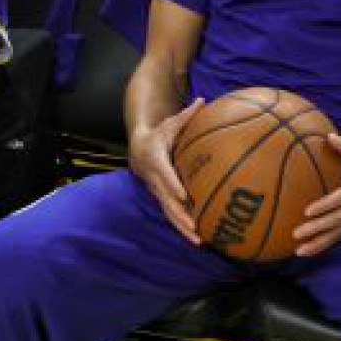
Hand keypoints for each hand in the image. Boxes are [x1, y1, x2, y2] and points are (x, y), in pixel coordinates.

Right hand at [129, 99, 203, 244]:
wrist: (137, 149)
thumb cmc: (158, 135)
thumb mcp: (170, 124)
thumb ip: (186, 115)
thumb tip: (203, 100)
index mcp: (155, 160)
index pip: (164, 174)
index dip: (173, 185)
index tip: (184, 196)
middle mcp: (154, 180)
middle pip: (166, 200)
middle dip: (180, 215)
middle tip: (195, 226)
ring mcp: (157, 192)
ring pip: (168, 212)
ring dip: (182, 228)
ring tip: (199, 240)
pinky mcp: (161, 199)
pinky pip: (171, 215)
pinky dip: (182, 227)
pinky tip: (199, 238)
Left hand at [291, 135, 340, 257]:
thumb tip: (329, 136)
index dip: (326, 205)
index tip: (308, 211)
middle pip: (338, 220)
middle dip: (318, 228)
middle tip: (297, 234)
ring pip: (339, 232)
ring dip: (319, 243)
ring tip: (300, 251)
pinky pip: (340, 236)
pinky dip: (324, 245)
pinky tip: (308, 251)